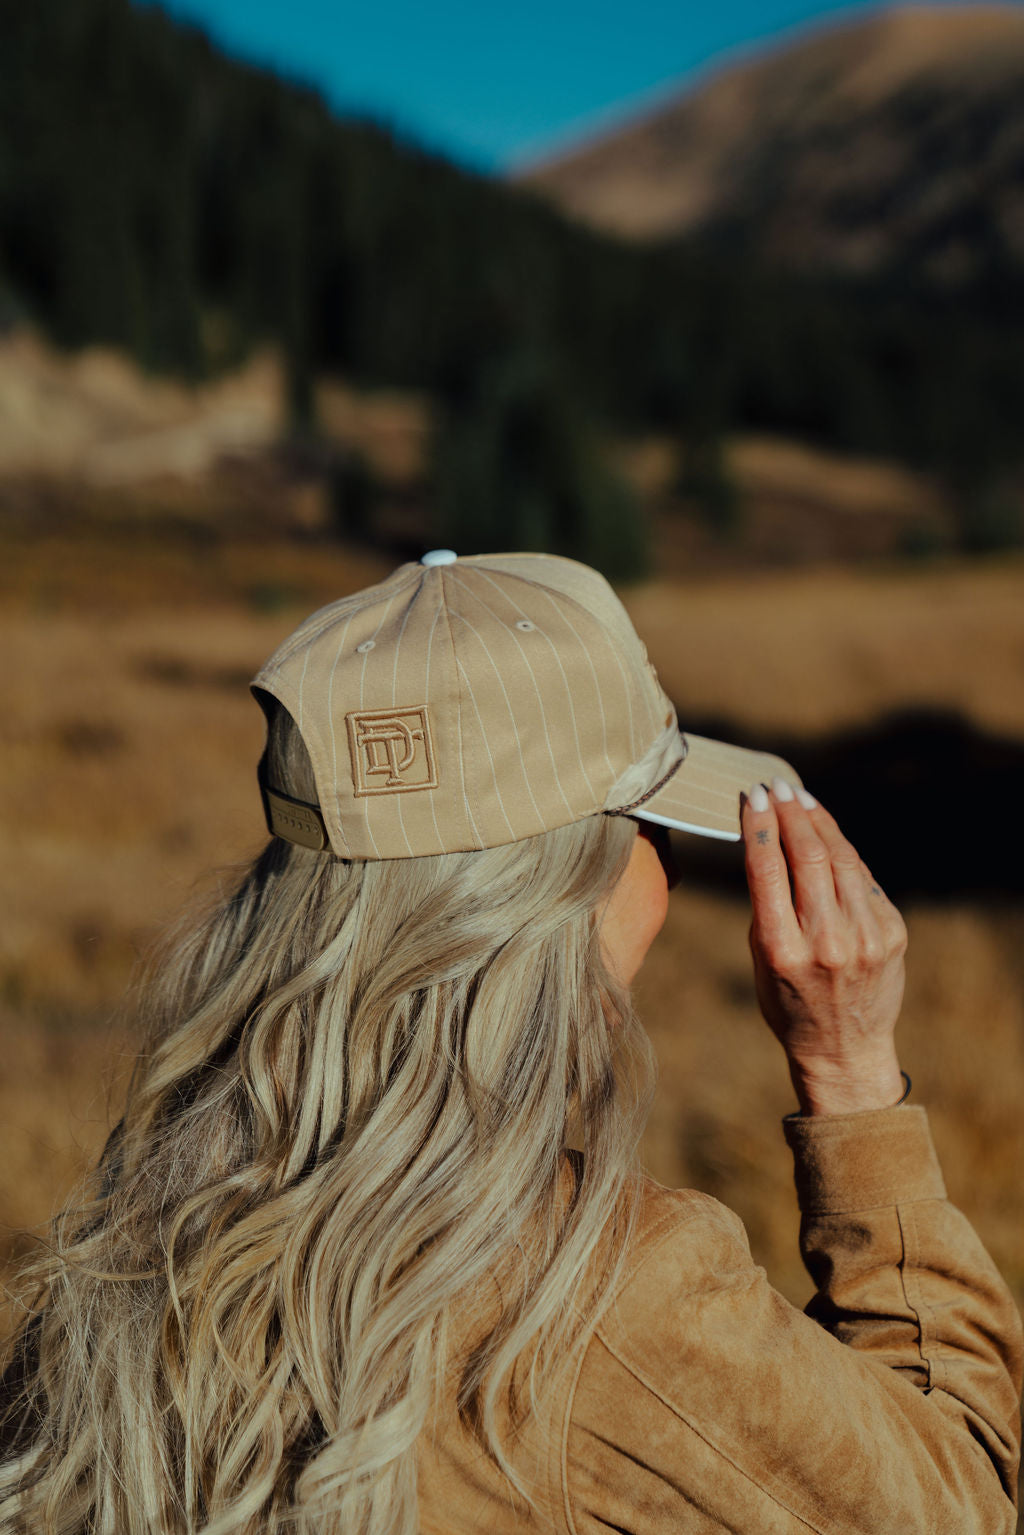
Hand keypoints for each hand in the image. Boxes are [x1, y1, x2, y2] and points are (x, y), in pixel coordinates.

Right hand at [742, 779, 907, 1115]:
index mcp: (782, 949)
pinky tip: (829, 837)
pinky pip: (864, 879)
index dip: (759, 825)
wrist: (844, 1048)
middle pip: (808, 855)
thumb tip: (768, 842)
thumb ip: (767, 905)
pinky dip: (843, 853)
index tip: (752, 796)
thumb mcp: (762, 959)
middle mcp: (827, 940)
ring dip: (820, 823)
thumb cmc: (788, 1001)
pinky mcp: (893, 932)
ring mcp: (866, 936)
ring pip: (842, 858)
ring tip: (802, 801)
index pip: (767, 869)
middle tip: (777, 787)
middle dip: (790, 813)